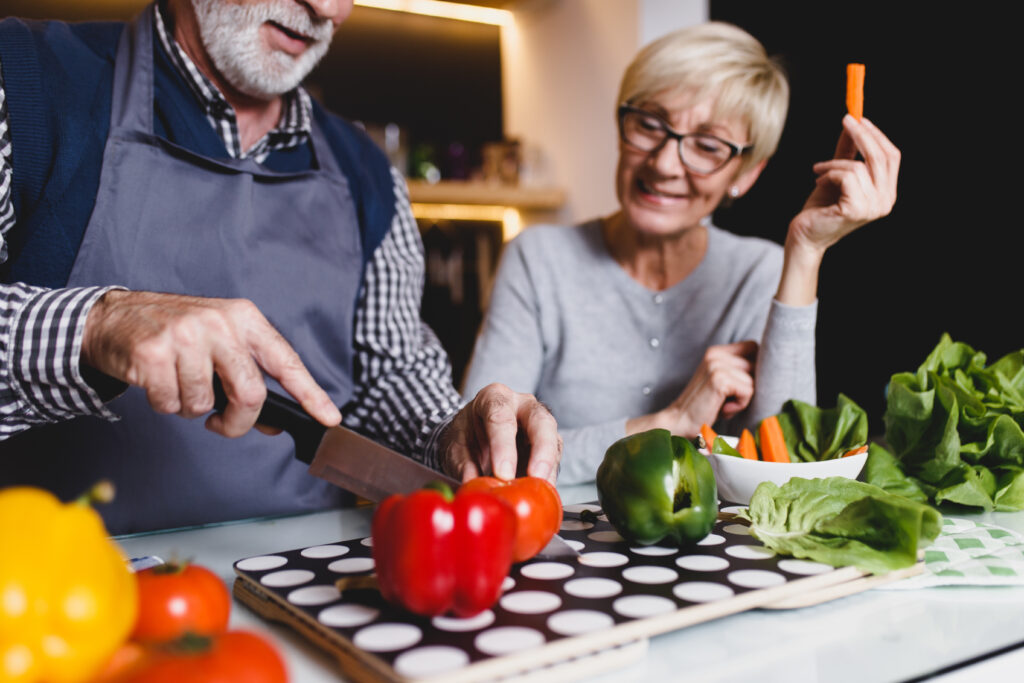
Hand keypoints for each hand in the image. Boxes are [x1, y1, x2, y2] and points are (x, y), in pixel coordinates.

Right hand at [81, 290, 340, 436]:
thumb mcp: (220, 342)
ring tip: (179, 383)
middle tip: (223, 424)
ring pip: (205, 405)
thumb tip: (273, 421)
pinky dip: (165, 404)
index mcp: (244, 318)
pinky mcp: (153, 354)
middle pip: (250, 393)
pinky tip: (158, 381)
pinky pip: (171, 404)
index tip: (330, 417)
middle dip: (238, 422)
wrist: (115, 316)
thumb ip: (249, 376)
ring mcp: (185, 337)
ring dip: (191, 408)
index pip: (286, 361)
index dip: (311, 394)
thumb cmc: (174, 332)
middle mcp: (219, 323)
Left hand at [439, 383, 561, 485]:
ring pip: (554, 441)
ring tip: (540, 492)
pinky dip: (548, 479)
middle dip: (541, 450)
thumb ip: (463, 465)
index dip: (503, 446)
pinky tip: (541, 494)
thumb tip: (472, 486)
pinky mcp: (548, 446)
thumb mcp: (455, 446)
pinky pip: (554, 461)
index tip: (503, 473)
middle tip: (535, 476)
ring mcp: (539, 424)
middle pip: (540, 421)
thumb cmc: (467, 435)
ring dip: (548, 470)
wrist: (474, 435)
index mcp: (494, 397)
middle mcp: (522, 406)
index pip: (501, 417)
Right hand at [630, 341, 756, 437]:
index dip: (755, 366)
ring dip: (744, 398)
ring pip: (754, 380)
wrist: (680, 422)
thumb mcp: (723, 382)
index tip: (743, 384)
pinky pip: (748, 391)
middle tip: (729, 399)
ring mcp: (717, 365)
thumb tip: (771, 367)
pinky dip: (739, 405)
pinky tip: (723, 408)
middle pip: (757, 364)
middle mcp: (716, 354)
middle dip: (750, 385)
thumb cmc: (706, 407)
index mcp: (717, 351)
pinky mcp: (719, 379)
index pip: (754, 347)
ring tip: (724, 404)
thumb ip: (740, 370)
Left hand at [788, 115, 900, 252]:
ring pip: (859, 166)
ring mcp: (873, 207)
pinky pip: (847, 176)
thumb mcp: (837, 173)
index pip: (892, 156)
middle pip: (881, 157)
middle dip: (862, 135)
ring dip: (834, 163)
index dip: (877, 135)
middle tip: (845, 120)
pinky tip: (818, 181)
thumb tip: (853, 122)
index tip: (859, 118)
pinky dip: (829, 173)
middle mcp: (886, 201)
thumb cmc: (821, 207)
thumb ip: (848, 151)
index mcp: (887, 192)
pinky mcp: (856, 209)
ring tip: (819, 169)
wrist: (805, 235)